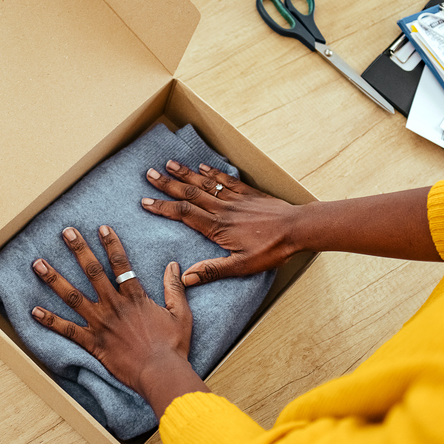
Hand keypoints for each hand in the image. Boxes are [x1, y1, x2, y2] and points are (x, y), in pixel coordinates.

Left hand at [30, 225, 204, 412]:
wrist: (161, 373)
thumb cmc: (172, 346)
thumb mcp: (180, 314)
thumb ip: (175, 288)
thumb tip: (174, 265)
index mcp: (134, 297)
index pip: (120, 264)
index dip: (111, 244)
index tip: (101, 228)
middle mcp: (114, 306)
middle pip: (92, 272)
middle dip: (78, 249)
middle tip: (66, 232)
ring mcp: (100, 324)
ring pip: (73, 297)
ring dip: (54, 279)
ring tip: (38, 264)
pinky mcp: (93, 343)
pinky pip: (68, 330)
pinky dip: (50, 321)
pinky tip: (34, 311)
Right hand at [142, 160, 307, 285]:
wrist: (298, 229)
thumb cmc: (272, 250)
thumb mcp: (242, 266)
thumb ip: (213, 270)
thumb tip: (186, 278)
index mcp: (217, 228)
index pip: (183, 214)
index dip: (163, 207)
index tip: (145, 201)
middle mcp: (222, 209)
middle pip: (189, 194)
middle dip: (167, 184)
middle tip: (149, 174)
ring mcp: (235, 199)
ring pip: (204, 184)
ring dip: (184, 174)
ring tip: (168, 164)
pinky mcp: (248, 193)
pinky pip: (225, 180)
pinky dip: (211, 173)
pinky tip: (200, 167)